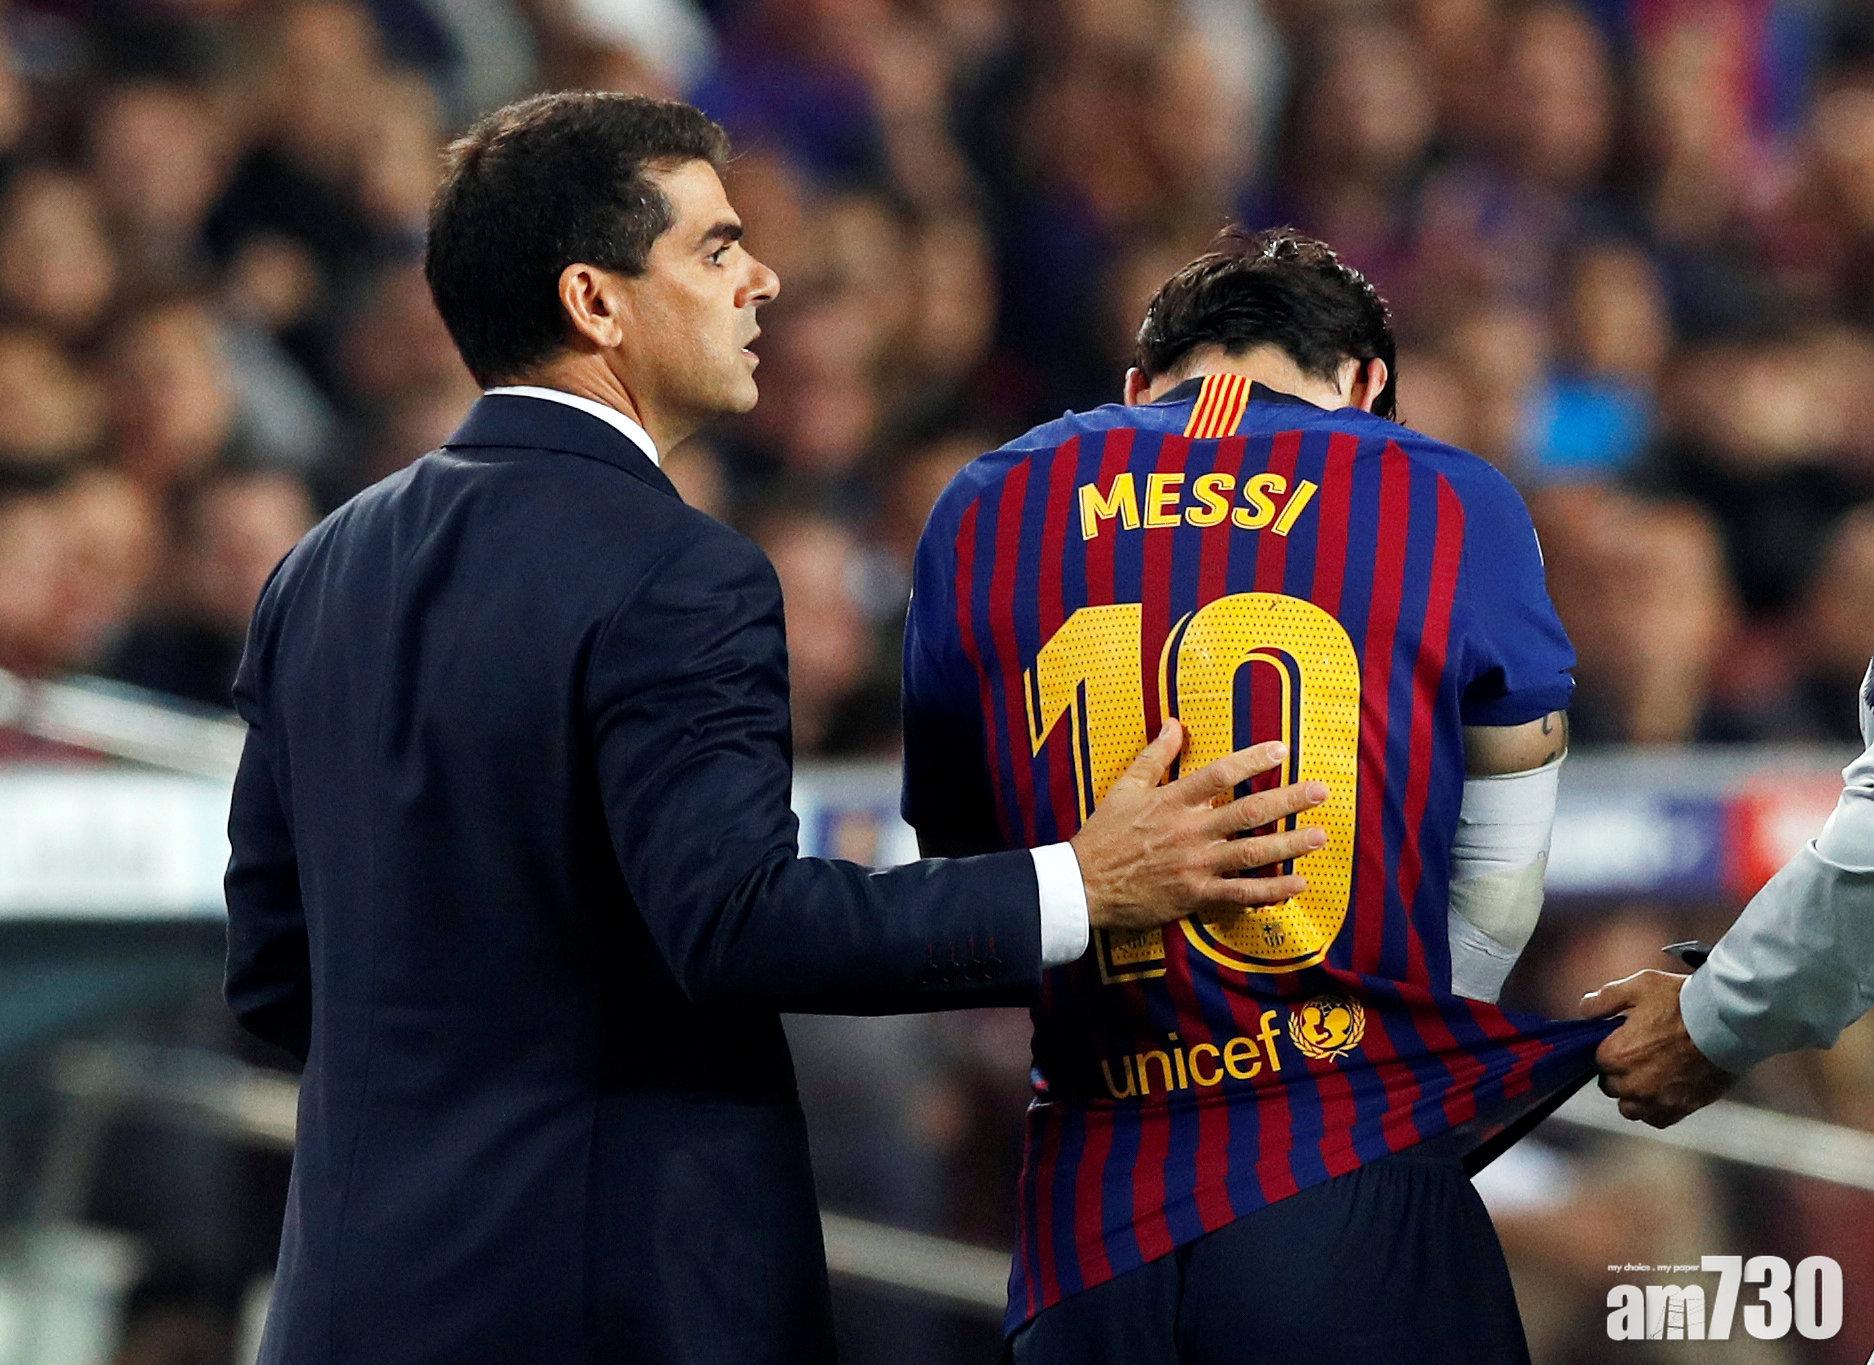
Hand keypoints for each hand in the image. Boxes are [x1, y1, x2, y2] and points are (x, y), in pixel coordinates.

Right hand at [1070, 719, 1328, 933]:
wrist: (1083, 885)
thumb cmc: (1104, 835)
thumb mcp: (1125, 788)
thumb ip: (1154, 756)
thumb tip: (1173, 723)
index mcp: (1173, 800)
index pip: (1220, 774)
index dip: (1253, 759)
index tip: (1282, 750)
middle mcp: (1190, 830)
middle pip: (1248, 811)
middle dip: (1287, 800)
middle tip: (1320, 791)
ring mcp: (1195, 864)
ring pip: (1252, 852)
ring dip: (1289, 843)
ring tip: (1320, 836)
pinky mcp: (1195, 895)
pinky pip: (1240, 893)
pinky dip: (1271, 890)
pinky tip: (1297, 885)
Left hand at [1581, 970, 1734, 1127]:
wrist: (1729, 1023)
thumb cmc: (1682, 1001)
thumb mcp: (1638, 986)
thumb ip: (1605, 999)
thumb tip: (1583, 1010)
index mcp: (1616, 1055)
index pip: (1597, 1061)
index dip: (1610, 1050)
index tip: (1623, 1041)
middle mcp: (1632, 1084)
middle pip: (1611, 1085)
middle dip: (1620, 1072)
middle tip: (1641, 1055)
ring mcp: (1657, 1100)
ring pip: (1630, 1108)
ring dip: (1634, 1096)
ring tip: (1650, 1076)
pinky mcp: (1681, 1109)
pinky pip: (1656, 1119)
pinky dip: (1656, 1109)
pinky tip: (1664, 1091)